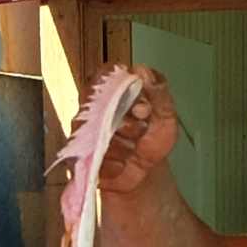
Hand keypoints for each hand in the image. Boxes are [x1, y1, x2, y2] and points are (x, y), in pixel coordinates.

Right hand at [93, 74, 175, 200]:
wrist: (146, 174)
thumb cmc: (152, 140)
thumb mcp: (166, 116)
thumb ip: (159, 93)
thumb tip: (143, 72)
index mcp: (113, 90)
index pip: (106, 75)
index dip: (125, 89)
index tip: (144, 108)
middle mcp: (93, 107)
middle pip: (103, 105)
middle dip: (129, 123)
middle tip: (143, 130)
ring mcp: (83, 131)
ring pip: (100, 133)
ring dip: (124, 146)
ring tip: (133, 149)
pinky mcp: (79, 157)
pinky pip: (98, 158)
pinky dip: (116, 164)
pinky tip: (123, 165)